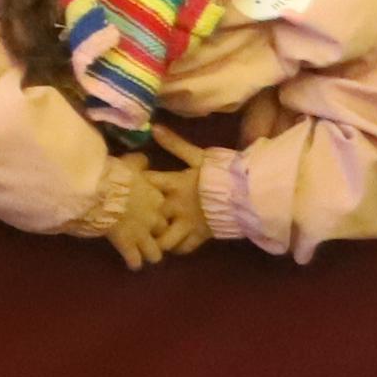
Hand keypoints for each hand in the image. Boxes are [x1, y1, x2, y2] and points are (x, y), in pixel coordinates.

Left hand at [121, 132, 220, 264]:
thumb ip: (175, 144)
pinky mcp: (199, 237)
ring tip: (152, 236)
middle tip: (135, 217)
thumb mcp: (198, 156)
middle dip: (141, 218)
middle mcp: (176, 206)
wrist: (248, 193)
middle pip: (150, 216)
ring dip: (158, 238)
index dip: (136, 185)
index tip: (128, 186)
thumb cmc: (222, 172)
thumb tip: (154, 128)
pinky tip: (172, 244)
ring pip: (164, 239)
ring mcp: (187, 224)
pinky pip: (183, 248)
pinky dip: (177, 247)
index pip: (147, 183)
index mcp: (174, 184)